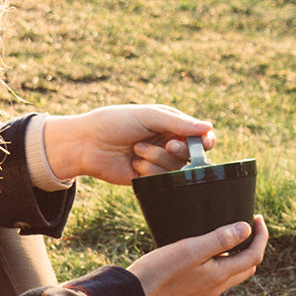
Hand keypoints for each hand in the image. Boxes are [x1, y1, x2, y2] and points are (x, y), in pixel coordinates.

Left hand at [43, 105, 215, 184]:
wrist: (86, 144)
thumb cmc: (115, 122)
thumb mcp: (148, 116)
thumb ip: (179, 123)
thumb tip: (209, 127)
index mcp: (170, 125)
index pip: (201, 135)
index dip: (205, 141)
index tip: (203, 142)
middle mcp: (167, 144)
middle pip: (192, 154)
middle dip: (179, 150)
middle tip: (168, 144)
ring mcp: (159, 162)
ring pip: (177, 168)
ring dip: (158, 158)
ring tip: (136, 150)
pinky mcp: (149, 179)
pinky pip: (162, 180)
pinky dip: (149, 171)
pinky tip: (134, 164)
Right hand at [127, 216, 267, 295]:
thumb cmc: (160, 270)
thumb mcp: (191, 249)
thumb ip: (220, 240)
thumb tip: (246, 229)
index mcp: (220, 275)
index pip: (254, 256)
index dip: (261, 236)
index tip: (258, 218)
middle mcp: (216, 287)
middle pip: (246, 267)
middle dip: (253, 245)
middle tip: (248, 225)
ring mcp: (204, 292)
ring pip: (231, 273)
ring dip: (237, 254)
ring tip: (228, 234)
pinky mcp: (191, 293)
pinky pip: (215, 277)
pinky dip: (221, 262)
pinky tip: (205, 251)